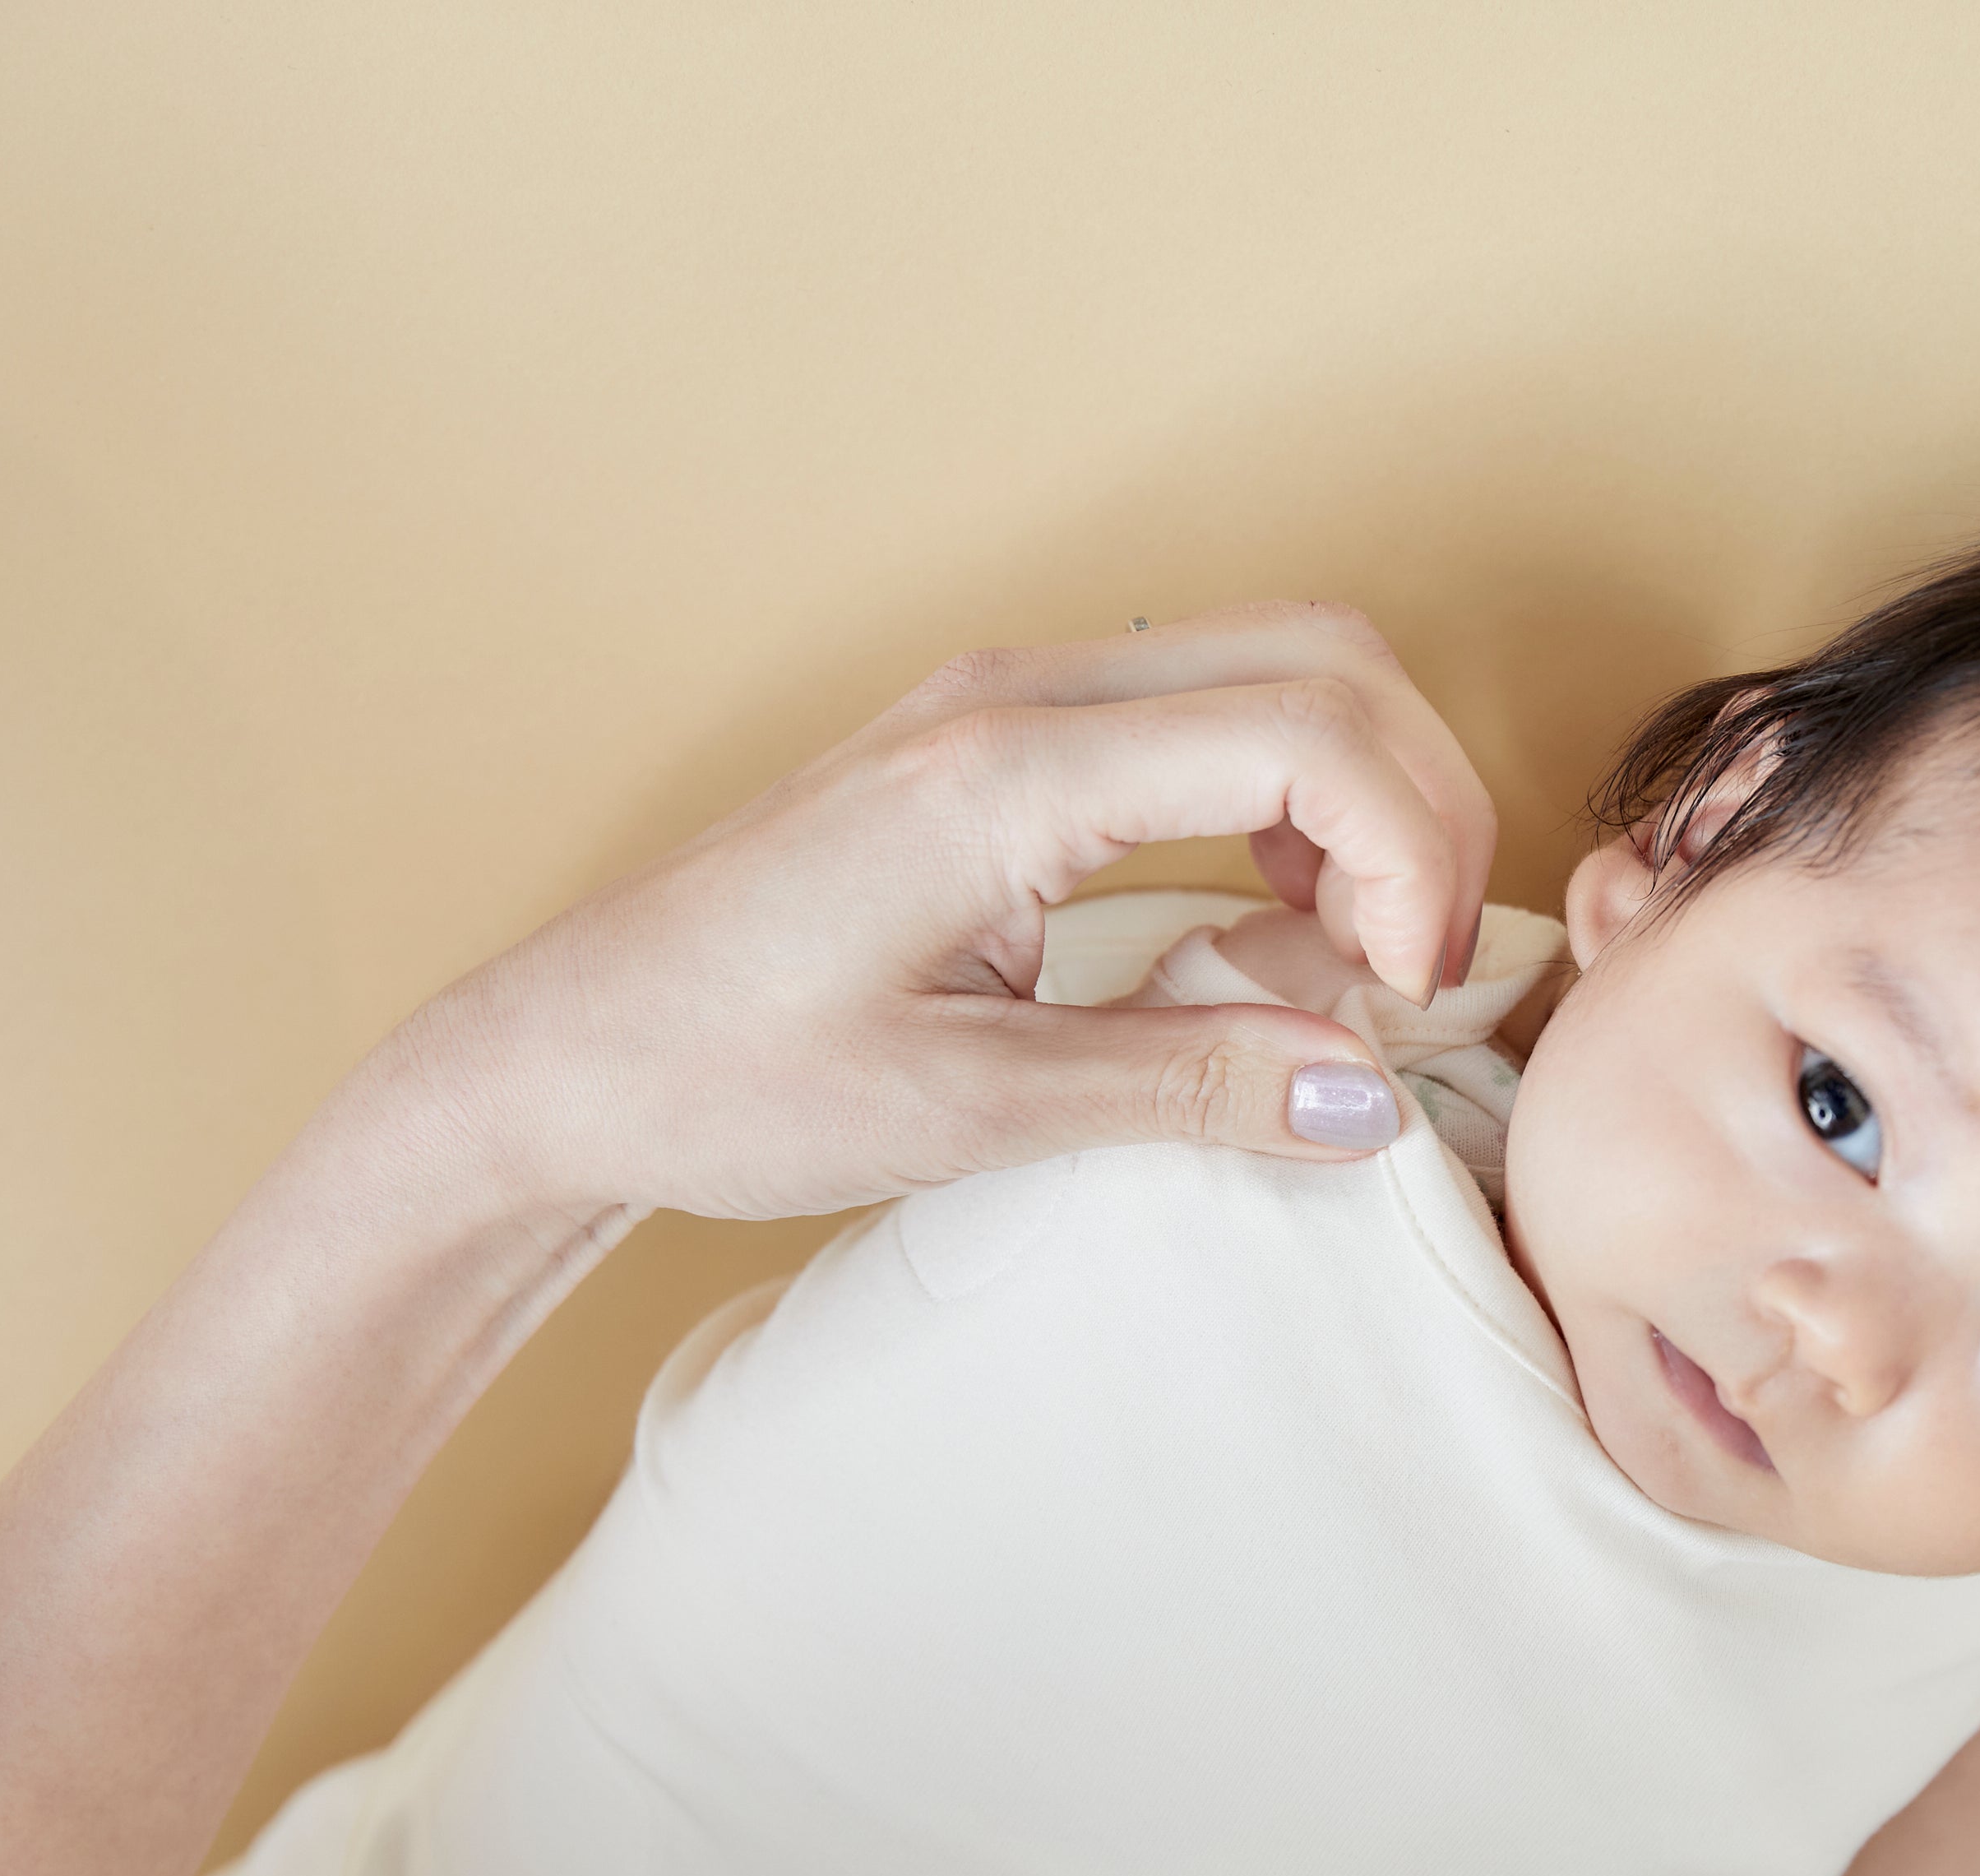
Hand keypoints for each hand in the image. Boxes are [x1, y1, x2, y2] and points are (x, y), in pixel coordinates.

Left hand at [383, 601, 1497, 1225]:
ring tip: (1344, 956)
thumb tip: (1371, 1097)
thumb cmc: (720, 1080)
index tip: (1398, 990)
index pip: (1309, 730)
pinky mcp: (1001, 743)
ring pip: (1282, 666)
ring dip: (1362, 797)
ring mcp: (1007, 704)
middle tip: (1407, 970)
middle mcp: (1017, 698)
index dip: (1408, 855)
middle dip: (1418, 806)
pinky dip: (1289, 799)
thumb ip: (1185, 1087)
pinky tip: (1264, 921)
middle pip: (1327, 657)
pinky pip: (1207, 711)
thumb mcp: (965, 1113)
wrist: (562, 1061)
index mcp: (1006, 772)